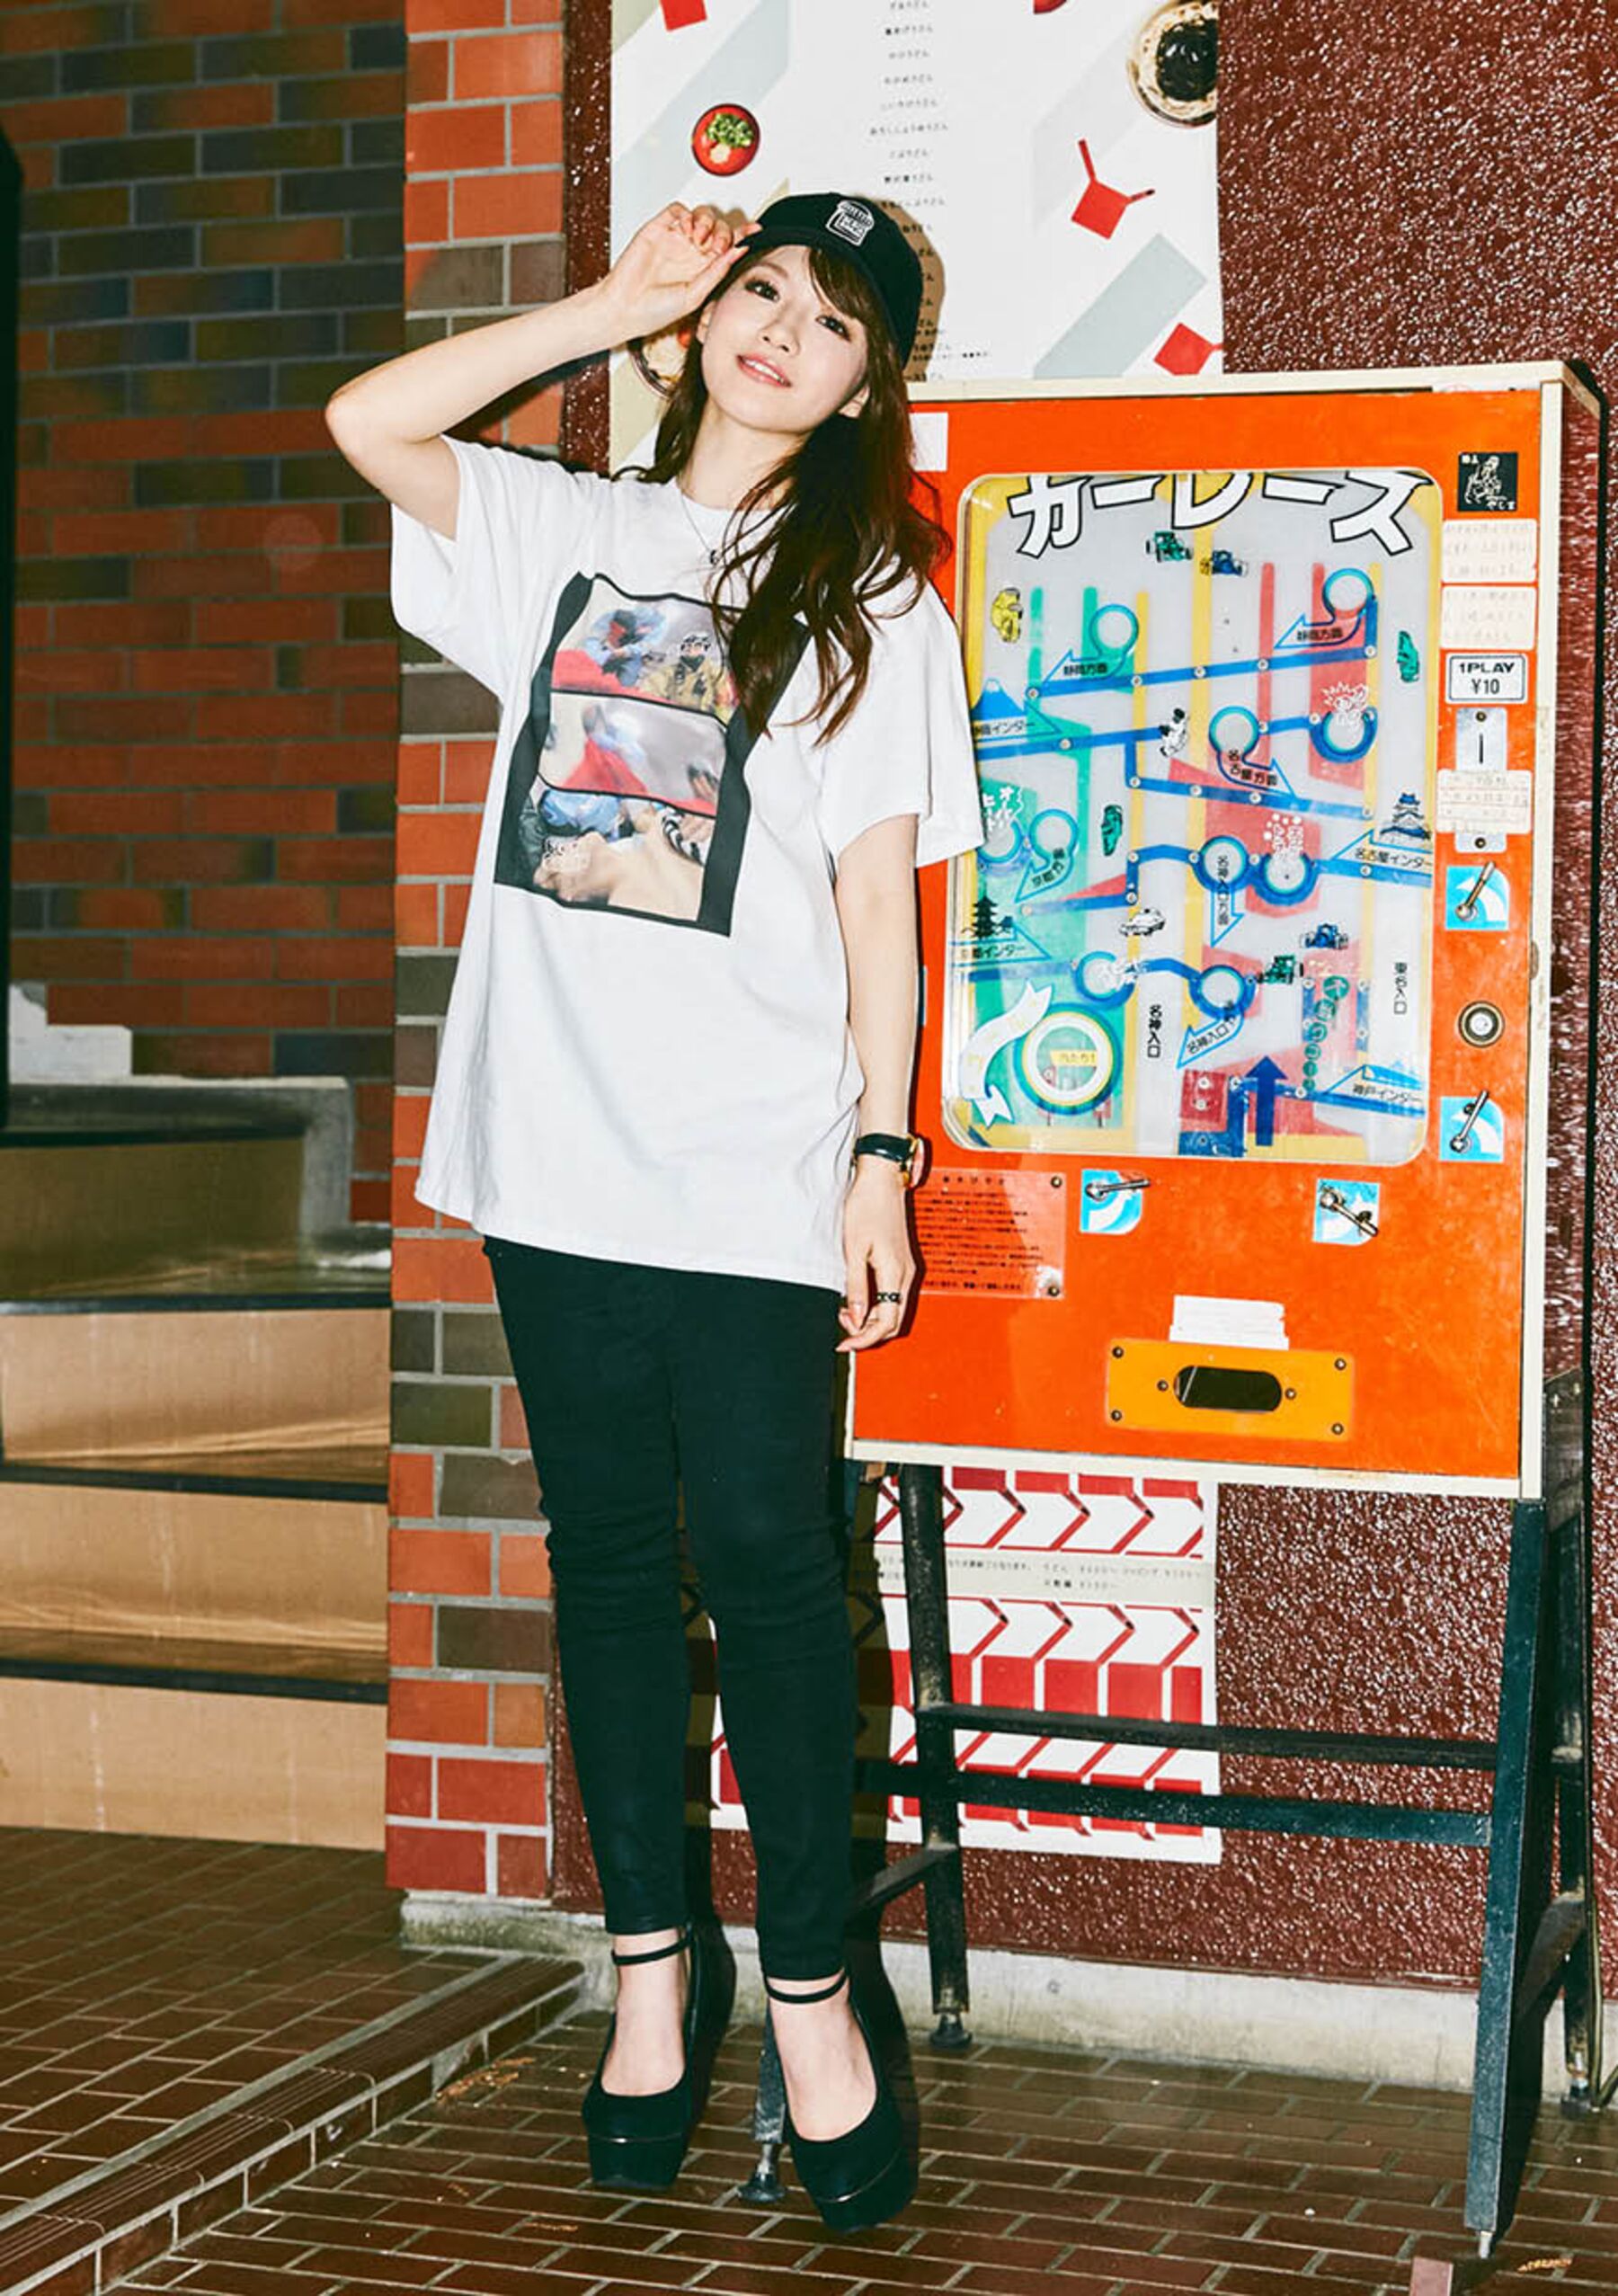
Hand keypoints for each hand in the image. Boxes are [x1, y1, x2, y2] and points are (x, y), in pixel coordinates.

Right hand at [598, 202, 757, 343]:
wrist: (624, 309)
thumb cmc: (655, 311)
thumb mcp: (694, 296)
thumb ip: (716, 272)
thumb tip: (738, 252)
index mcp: (704, 270)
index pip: (729, 247)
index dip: (743, 237)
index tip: (755, 232)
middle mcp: (691, 253)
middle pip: (719, 227)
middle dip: (723, 233)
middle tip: (716, 247)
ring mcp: (675, 240)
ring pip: (701, 215)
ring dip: (706, 222)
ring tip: (699, 239)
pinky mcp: (658, 229)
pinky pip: (678, 210)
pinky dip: (686, 215)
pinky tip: (686, 230)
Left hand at [837, 1161, 915, 1352]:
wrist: (881, 1180)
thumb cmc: (866, 1207)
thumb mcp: (853, 1249)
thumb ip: (856, 1287)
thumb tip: (857, 1318)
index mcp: (895, 1273)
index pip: (886, 1322)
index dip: (865, 1338)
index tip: (845, 1343)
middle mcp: (906, 1274)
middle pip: (894, 1322)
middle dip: (868, 1332)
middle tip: (842, 1329)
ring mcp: (906, 1269)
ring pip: (893, 1311)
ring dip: (871, 1319)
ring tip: (845, 1311)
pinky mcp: (901, 1263)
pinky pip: (892, 1296)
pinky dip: (876, 1306)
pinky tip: (857, 1299)